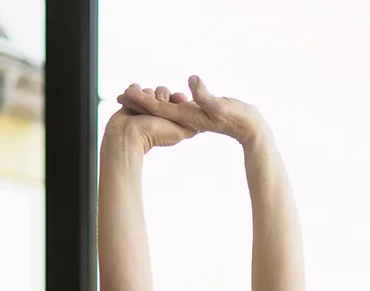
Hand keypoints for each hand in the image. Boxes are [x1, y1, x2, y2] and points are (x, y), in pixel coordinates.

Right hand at [104, 88, 196, 153]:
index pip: (178, 98)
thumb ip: (192, 124)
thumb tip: (204, 121)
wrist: (127, 135)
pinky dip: (132, 92)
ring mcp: (145, 107)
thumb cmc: (154, 134)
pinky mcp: (132, 102)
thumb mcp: (181, 132)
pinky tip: (130, 98)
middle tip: (154, 109)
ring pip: (149, 89)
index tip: (175, 99)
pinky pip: (135, 88)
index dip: (176, 98)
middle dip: (159, 97)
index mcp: (172, 118)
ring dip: (144, 96)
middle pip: (163, 92)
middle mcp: (159, 113)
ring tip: (139, 108)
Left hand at [117, 76, 265, 145]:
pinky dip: (163, 103)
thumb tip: (191, 81)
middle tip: (118, 95)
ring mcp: (191, 117)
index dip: (141, 100)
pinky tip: (159, 99)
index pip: (159, 108)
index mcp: (187, 116)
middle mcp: (186, 119)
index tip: (124, 93)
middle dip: (138, 103)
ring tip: (132, 94)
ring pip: (164, 110)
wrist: (250, 131)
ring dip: (148, 103)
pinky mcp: (197, 114)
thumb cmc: (238, 118)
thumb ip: (205, 94)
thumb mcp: (221, 105)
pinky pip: (175, 109)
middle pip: (157, 110)